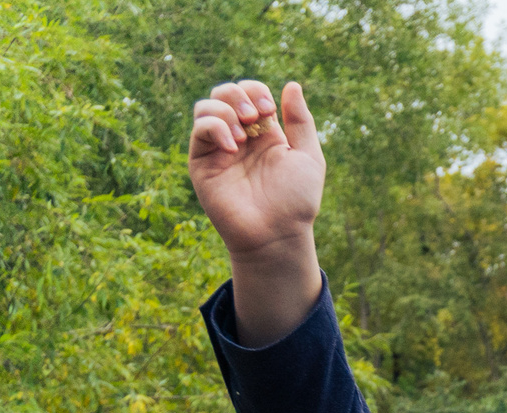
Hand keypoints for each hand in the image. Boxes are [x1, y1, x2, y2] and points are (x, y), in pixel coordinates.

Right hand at [188, 79, 325, 344]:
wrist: (277, 234)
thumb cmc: (297, 201)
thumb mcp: (308, 157)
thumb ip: (300, 121)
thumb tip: (292, 84)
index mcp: (265, 133)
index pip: (251, 93)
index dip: (256, 91)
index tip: (270, 108)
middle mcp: (240, 137)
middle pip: (225, 92)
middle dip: (239, 94)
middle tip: (256, 116)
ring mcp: (219, 148)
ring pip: (206, 106)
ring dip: (225, 108)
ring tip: (244, 133)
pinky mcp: (203, 162)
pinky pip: (199, 129)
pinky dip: (214, 127)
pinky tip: (233, 145)